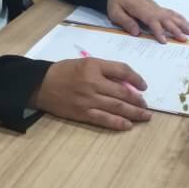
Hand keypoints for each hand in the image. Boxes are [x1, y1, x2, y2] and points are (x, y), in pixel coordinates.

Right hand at [29, 58, 150, 129]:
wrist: (42, 84)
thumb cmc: (65, 71)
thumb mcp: (85, 62)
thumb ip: (104, 70)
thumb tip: (125, 83)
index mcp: (94, 66)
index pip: (122, 70)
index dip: (136, 78)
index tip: (143, 86)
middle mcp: (93, 82)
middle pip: (122, 92)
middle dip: (137, 100)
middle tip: (146, 105)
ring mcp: (88, 99)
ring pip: (117, 107)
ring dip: (133, 112)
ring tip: (145, 116)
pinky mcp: (82, 113)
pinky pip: (104, 119)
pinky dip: (118, 123)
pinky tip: (128, 125)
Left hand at [106, 0, 188, 42]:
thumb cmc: (116, 2)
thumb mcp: (115, 12)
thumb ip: (125, 21)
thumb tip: (136, 32)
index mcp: (140, 9)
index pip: (151, 21)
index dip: (158, 31)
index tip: (164, 41)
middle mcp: (150, 8)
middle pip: (165, 19)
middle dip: (175, 29)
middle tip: (184, 39)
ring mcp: (155, 7)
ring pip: (170, 15)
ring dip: (181, 23)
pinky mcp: (157, 8)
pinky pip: (170, 12)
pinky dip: (179, 17)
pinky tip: (186, 22)